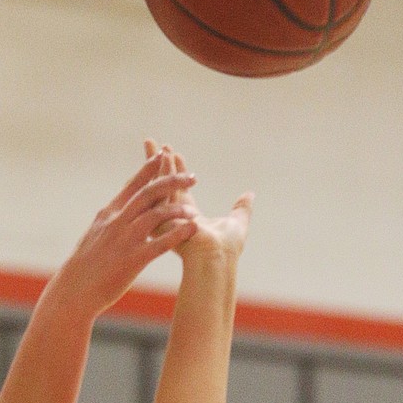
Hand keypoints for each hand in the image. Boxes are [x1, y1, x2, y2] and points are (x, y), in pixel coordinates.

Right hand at [59, 150, 198, 315]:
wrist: (74, 290)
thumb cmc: (85, 266)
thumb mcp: (95, 235)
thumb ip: (111, 222)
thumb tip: (120, 212)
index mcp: (109, 214)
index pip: (132, 186)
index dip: (149, 169)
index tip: (163, 156)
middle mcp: (117, 222)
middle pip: (148, 194)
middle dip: (171, 182)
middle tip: (192, 176)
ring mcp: (125, 240)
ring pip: (155, 215)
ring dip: (177, 209)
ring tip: (194, 209)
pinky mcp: (132, 260)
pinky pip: (159, 244)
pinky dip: (177, 234)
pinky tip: (192, 229)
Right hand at [144, 140, 252, 273]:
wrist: (216, 259)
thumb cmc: (228, 248)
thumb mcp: (238, 222)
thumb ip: (242, 208)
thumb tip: (250, 195)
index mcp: (189, 217)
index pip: (179, 190)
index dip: (176, 171)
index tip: (174, 154)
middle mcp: (174, 216)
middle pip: (164, 184)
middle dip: (158, 163)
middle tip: (152, 143)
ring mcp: (166, 216)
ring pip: (159, 184)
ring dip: (157, 164)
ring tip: (154, 144)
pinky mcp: (162, 215)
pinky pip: (160, 188)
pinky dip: (161, 172)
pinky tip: (161, 156)